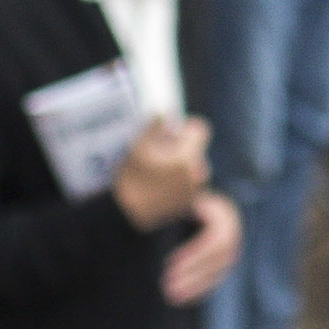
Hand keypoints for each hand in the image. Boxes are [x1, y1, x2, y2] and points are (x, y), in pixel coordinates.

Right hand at [112, 115, 211, 229]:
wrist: (128, 215)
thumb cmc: (132, 180)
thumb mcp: (139, 147)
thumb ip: (156, 125)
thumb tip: (167, 113)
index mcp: (188, 157)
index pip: (200, 128)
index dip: (184, 127)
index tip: (169, 134)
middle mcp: (197, 173)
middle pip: (196, 147)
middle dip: (180, 146)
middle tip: (157, 154)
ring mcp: (195, 188)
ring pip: (193, 164)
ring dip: (179, 163)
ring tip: (156, 171)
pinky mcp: (190, 200)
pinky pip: (189, 180)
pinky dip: (179, 178)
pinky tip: (160, 184)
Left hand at [159, 189, 243, 308]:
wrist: (166, 193)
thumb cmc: (164, 188)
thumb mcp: (169, 182)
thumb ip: (180, 181)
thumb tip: (200, 170)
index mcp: (220, 210)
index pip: (217, 236)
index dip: (196, 253)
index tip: (169, 264)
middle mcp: (230, 228)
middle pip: (220, 257)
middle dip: (195, 274)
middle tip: (167, 287)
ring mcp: (228, 244)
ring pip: (219, 270)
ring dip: (196, 285)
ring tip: (170, 295)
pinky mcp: (219, 257)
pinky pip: (215, 277)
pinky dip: (198, 288)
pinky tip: (180, 297)